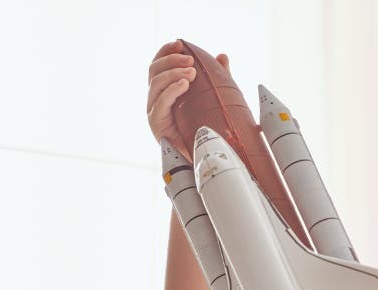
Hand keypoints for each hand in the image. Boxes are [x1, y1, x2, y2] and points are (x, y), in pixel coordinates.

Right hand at [147, 40, 229, 159]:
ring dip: (173, 74)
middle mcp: (156, 99)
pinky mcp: (157, 124)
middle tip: (190, 61)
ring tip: (192, 73)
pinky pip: (160, 103)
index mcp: (165, 90)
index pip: (159, 65)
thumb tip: (223, 56)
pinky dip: (171, 90)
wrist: (204, 157)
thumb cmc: (207, 128)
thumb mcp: (214, 98)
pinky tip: (184, 84)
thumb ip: (217, 77)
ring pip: (155, 84)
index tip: (180, 44)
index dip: (166, 51)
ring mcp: (154, 111)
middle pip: (154, 71)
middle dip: (171, 61)